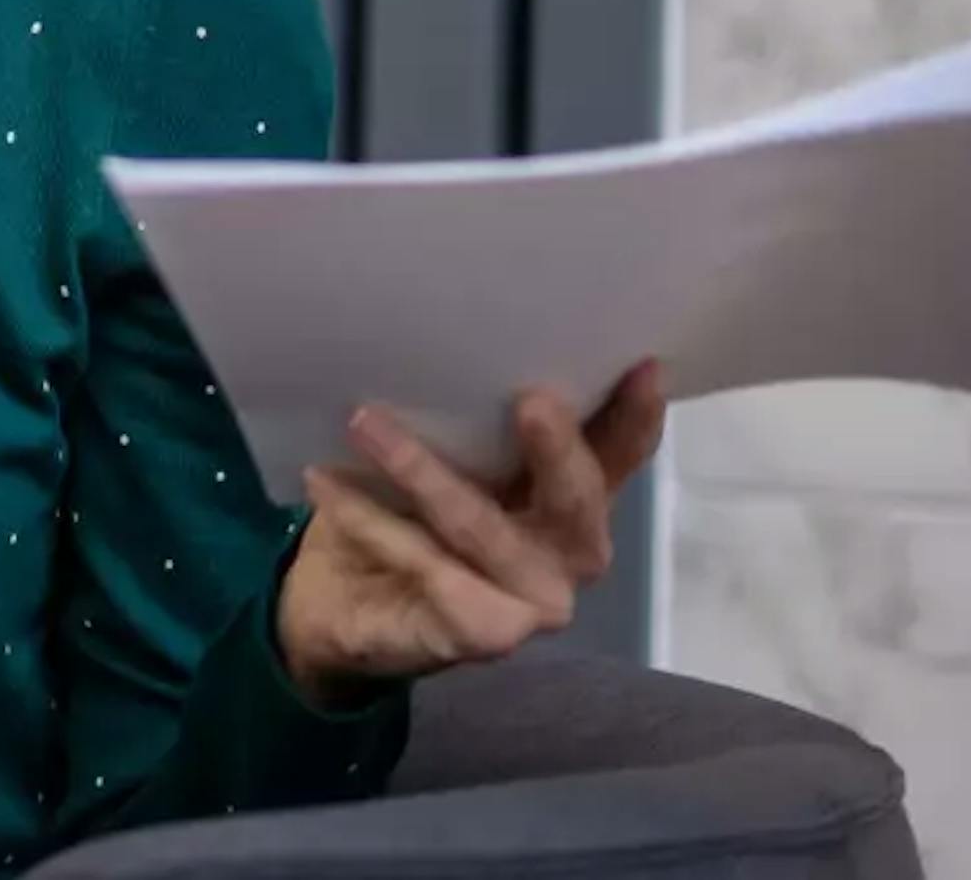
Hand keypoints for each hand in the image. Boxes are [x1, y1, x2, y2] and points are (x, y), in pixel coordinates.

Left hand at [275, 360, 669, 705]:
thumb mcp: (434, 452)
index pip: (618, 456)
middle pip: (579, 501)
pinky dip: (373, 521)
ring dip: (422, 472)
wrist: (334, 601)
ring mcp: (536, 600)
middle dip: (559, 451)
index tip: (645, 365)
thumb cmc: (395, 509)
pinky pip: (430, 568)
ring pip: (487, 531)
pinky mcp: (488, 633)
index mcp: (567, 498)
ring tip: (363, 421)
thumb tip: (451, 337)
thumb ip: (466, 417)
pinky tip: (326, 482)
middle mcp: (569, 552)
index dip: (636, 416)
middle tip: (532, 401)